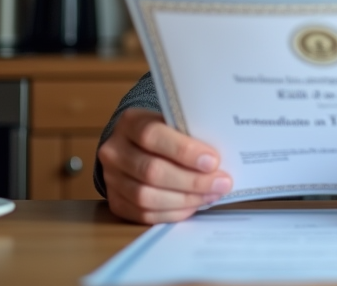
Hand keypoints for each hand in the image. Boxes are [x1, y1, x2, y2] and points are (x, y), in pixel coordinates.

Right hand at [97, 108, 233, 223]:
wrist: (134, 145)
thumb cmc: (164, 132)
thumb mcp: (173, 122)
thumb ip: (189, 135)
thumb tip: (224, 155)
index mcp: (130, 123)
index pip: (153, 136)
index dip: (184, 151)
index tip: (213, 161)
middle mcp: (115, 151)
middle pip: (152, 171)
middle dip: (192, 181)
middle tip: (221, 183)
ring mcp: (112, 178)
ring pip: (147, 197)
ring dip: (185, 200)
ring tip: (211, 195)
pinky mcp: (116, 201)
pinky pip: (145, 214)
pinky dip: (173, 213)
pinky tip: (194, 206)